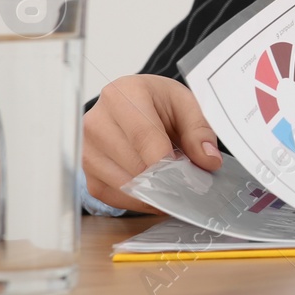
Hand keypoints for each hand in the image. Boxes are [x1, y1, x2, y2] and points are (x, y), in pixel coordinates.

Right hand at [82, 74, 221, 212]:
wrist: (130, 102)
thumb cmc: (157, 102)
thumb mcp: (185, 104)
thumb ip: (199, 130)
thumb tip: (208, 160)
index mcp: (122, 95)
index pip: (144, 136)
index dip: (168, 162)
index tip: (188, 177)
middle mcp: (97, 121)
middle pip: (135, 165)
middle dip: (166, 179)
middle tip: (188, 180)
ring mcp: (86, 149)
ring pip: (125, 185)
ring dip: (153, 191)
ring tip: (172, 180)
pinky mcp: (86, 172)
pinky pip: (114, 197)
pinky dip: (138, 199)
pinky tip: (154, 189)